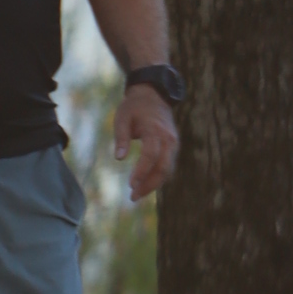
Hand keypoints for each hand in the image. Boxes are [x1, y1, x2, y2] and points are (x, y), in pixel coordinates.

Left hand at [113, 84, 178, 202]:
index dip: (141, 171)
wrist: (153, 97)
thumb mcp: (121, 118)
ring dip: (153, 184)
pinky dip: (157, 177)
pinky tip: (145, 185)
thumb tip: (119, 159)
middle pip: (163, 167)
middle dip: (149, 184)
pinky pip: (167, 166)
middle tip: (133, 197)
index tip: (131, 185)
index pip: (151, 155)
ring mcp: (173, 144)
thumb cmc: (134, 108)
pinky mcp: (173, 148)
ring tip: (136, 195)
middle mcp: (168, 139)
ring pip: (167, 170)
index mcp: (155, 130)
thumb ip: (121, 138)